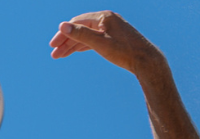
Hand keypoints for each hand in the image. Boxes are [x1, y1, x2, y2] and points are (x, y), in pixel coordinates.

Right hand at [49, 11, 163, 76]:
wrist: (146, 61)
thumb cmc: (124, 52)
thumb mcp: (100, 44)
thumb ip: (81, 35)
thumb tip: (63, 26)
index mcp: (104, 17)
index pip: (77, 22)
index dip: (63, 34)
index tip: (53, 46)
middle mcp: (107, 19)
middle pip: (81, 28)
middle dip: (66, 41)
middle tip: (54, 53)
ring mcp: (111, 28)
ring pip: (87, 35)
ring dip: (73, 45)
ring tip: (61, 55)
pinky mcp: (114, 37)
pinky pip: (94, 39)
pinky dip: (84, 45)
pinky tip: (75, 51)